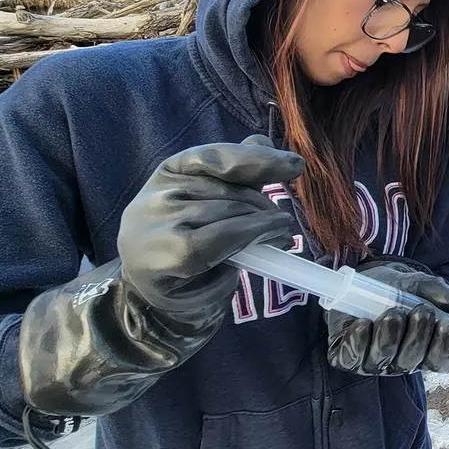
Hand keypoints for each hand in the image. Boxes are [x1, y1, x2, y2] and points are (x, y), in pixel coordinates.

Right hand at [22, 136, 303, 416]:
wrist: (159, 306)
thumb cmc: (192, 252)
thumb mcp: (214, 208)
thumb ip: (236, 177)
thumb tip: (263, 142)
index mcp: (169, 174)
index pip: (212, 157)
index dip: (255, 160)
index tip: (295, 166)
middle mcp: (155, 193)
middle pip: (225, 188)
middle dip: (262, 204)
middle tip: (282, 223)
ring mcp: (154, 222)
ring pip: (225, 213)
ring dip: (261, 223)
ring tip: (277, 235)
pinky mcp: (163, 253)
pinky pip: (219, 238)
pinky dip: (251, 236)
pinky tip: (271, 239)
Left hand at [326, 261, 448, 374]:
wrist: (362, 283)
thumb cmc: (395, 289)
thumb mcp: (417, 284)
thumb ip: (435, 290)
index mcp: (425, 348)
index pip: (441, 360)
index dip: (446, 347)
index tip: (446, 324)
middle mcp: (400, 360)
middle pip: (411, 361)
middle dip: (418, 335)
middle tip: (420, 310)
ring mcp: (373, 362)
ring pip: (382, 358)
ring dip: (389, 335)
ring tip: (392, 312)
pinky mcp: (347, 358)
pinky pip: (351, 358)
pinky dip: (358, 341)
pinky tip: (362, 323)